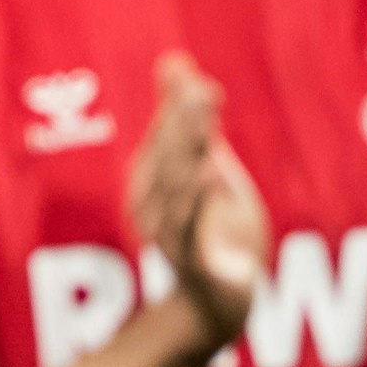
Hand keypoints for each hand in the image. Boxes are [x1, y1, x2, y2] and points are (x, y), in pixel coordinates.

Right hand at [128, 53, 268, 346]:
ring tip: (204, 121)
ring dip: (189, 153)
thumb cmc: (212, 231)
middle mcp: (151, 204)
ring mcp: (168, 235)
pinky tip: (209, 175)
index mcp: (153, 179)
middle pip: (167, 157)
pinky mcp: (192, 264)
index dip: (175, 103)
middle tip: (202, 88)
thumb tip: (175, 63)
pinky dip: (197, 203)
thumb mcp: (206, 169)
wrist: (215, 304)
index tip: (187, 70)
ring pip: (176, 188)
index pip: (163, 135)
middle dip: (183, 120)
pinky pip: (191, 231)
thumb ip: (190, 122)